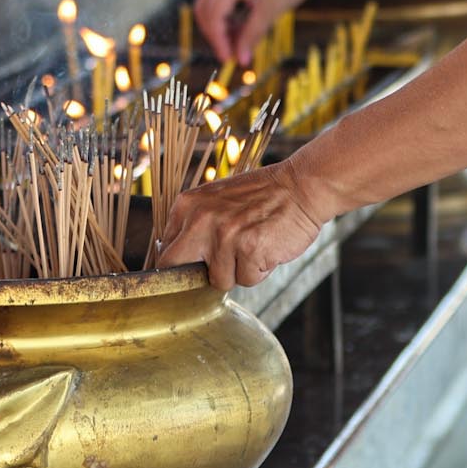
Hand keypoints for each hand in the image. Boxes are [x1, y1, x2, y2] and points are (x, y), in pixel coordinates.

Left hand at [154, 157, 331, 289]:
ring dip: (238, 271)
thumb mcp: (217, 199)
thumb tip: (172, 259)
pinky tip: (267, 247)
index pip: (165, 251)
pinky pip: (247, 280)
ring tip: (254, 245)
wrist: (301, 186)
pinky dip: (259, 270)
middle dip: (196, 277)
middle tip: (219, 267)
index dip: (179, 267)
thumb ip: (194, 224)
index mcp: (188, 204)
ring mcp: (225, 235)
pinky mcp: (249, 249)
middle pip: (179, 271)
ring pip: (219, 280)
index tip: (192, 270)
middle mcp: (201, 219)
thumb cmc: (262, 196)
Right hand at [194, 0, 332, 63]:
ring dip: (218, 25)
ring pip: (209, 4)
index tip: (228, 60)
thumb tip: (241, 60)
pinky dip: (225, 15)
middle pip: (205, 9)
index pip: (214, 16)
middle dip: (215, 34)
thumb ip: (252, 36)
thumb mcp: (271, 11)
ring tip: (237, 43)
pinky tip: (239, 29)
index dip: (219, 41)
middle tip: (230, 54)